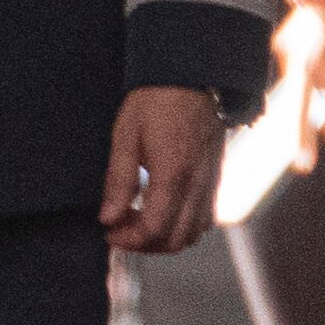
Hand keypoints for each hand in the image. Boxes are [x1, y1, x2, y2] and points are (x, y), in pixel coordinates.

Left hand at [98, 86, 229, 255]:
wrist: (193, 78)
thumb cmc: (155, 101)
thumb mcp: (125, 136)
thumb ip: (118, 180)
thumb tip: (108, 218)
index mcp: (172, 174)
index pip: (153, 229)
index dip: (128, 240)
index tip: (109, 232)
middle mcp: (197, 184)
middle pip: (176, 240)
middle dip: (145, 245)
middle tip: (121, 230)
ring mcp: (210, 183)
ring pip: (194, 234)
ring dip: (165, 238)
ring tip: (139, 220)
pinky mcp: (215, 179)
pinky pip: (205, 218)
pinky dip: (183, 226)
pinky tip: (162, 210)